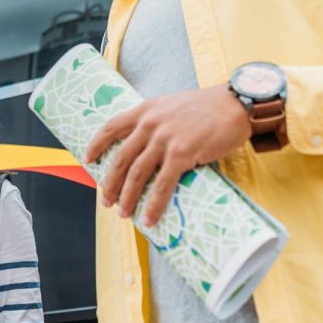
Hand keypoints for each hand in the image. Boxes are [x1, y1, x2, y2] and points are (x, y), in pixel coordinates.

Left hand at [86, 84, 251, 226]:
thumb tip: (148, 149)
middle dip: (109, 183)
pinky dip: (153, 205)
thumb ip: (156, 123)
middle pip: (121, 158)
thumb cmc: (207, 107)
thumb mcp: (172, 106)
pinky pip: (162, 185)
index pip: (111, 127)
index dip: (96, 145)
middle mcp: (150, 124)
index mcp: (146, 110)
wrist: (234, 104)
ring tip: (123, 213)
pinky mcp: (182, 154)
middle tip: (105, 201)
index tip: (87, 159)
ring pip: (136, 174)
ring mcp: (164, 139)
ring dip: (127, 197)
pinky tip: (149, 219)